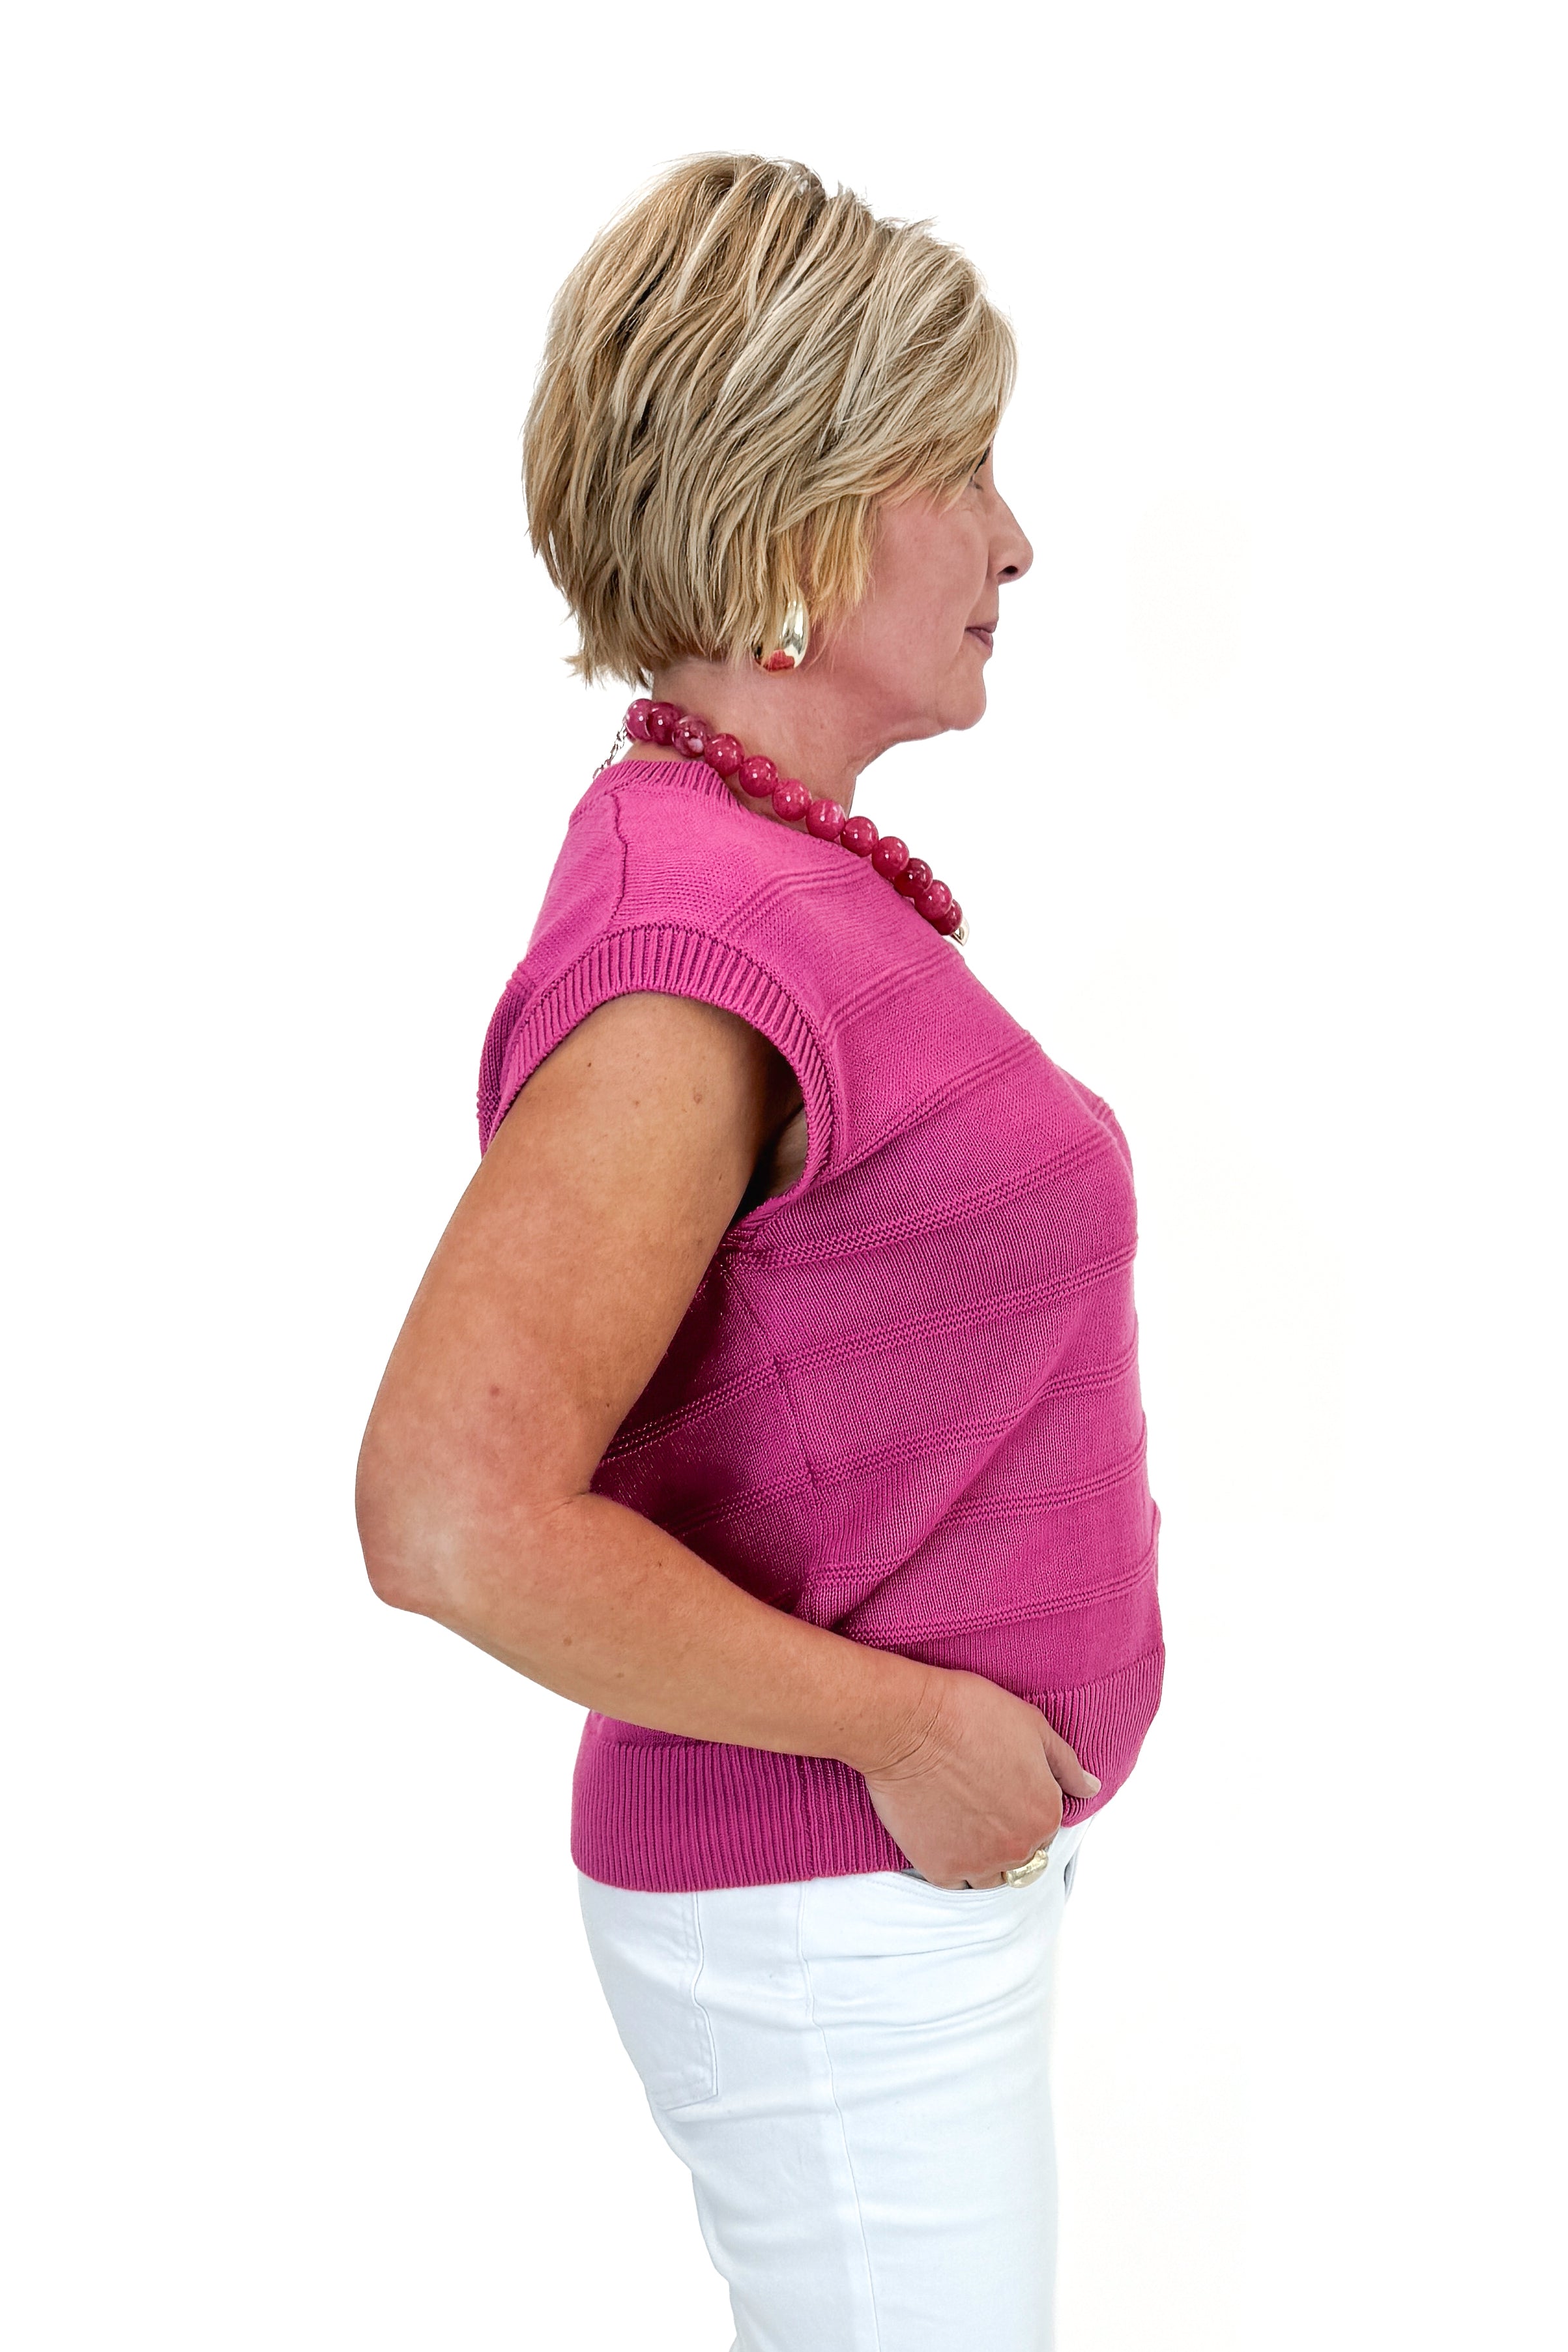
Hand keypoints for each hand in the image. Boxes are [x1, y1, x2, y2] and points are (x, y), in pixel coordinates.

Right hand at [858, 1667, 1100, 1887]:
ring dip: (983, 1856)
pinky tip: (939, 1832)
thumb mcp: (1032, 1726)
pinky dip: (951, 1862)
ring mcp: (978, 1862)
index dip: (1024, 1805)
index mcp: (1045, 1813)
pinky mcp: (939, 1868)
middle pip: (1021, 1855)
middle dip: (1006, 1834)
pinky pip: (954, 1881)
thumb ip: (1067, 1765)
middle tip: (978, 1801)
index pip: (1046, 1826)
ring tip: (961, 1821)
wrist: (908, 1723)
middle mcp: (1018, 1847)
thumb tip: (1091, 1788)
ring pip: (991, 1876)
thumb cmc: (969, 1714)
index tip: (1000, 1785)